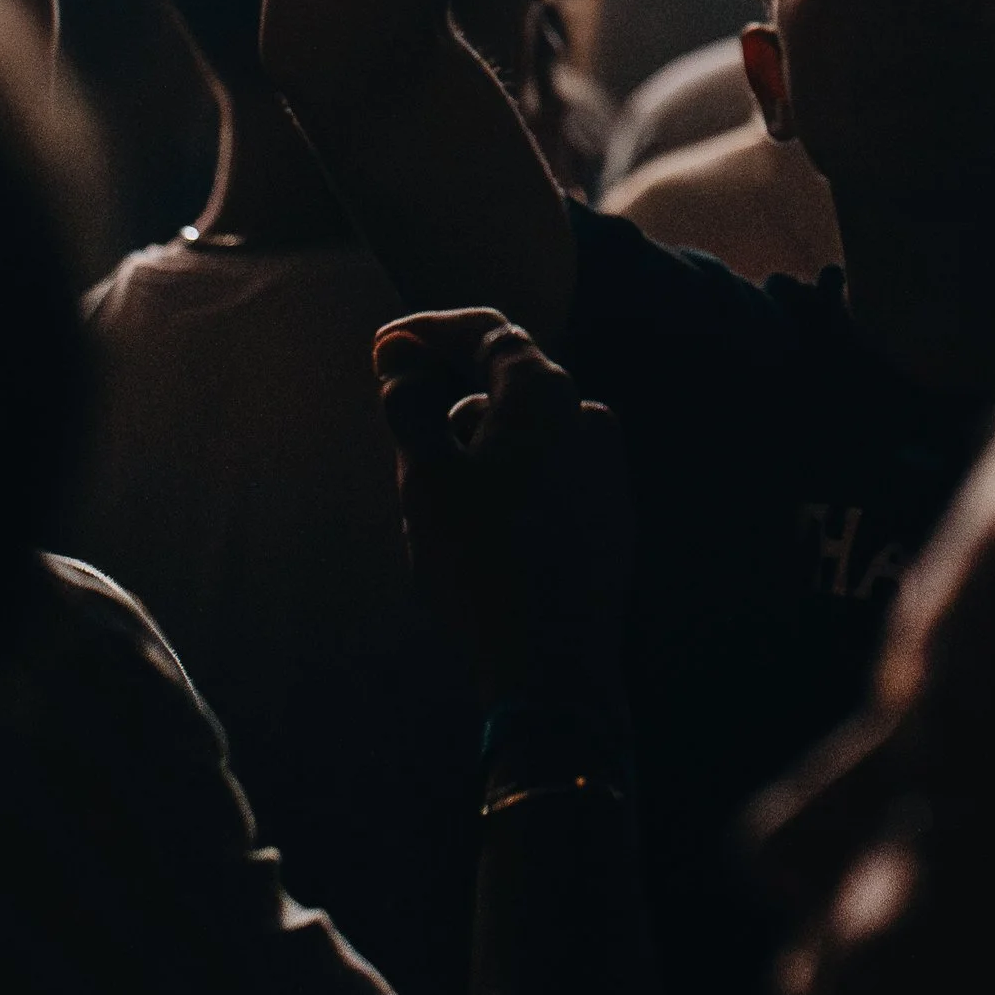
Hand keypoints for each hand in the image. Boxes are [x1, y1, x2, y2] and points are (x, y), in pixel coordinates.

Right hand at [377, 309, 631, 694]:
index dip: (428, 331)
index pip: (485, 330)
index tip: (385, 348)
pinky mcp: (609, 514)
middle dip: (447, 409)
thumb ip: (409, 402)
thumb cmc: (482, 561)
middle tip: (404, 453)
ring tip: (439, 517)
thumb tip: (399, 350)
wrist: (554, 664)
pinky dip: (508, 487)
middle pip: (504, 385)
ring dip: (476, 456)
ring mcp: (605, 466)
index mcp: (546, 391)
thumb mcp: (426, 477)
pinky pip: (546, 477)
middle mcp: (587, 415)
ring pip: (522, 438)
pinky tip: (481, 541)